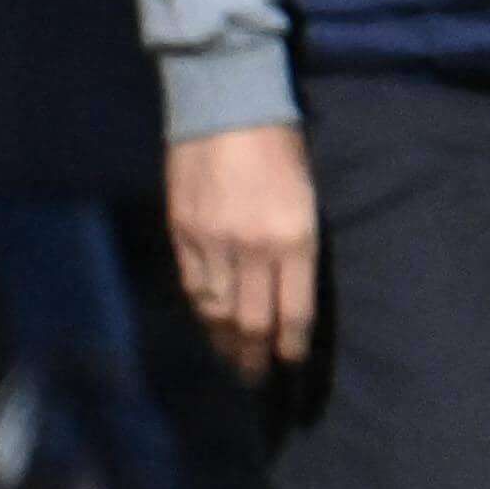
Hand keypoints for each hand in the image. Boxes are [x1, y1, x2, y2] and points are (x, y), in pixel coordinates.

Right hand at [166, 120, 320, 382]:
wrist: (226, 107)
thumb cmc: (282, 148)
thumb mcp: (308, 198)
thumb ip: (298, 248)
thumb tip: (289, 292)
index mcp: (295, 239)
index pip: (293, 312)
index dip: (290, 347)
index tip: (290, 367)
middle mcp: (253, 249)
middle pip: (252, 321)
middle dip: (254, 357)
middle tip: (254, 381)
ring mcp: (212, 243)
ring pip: (216, 310)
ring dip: (223, 340)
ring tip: (229, 361)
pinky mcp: (181, 234)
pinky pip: (192, 285)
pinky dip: (201, 309)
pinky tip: (207, 322)